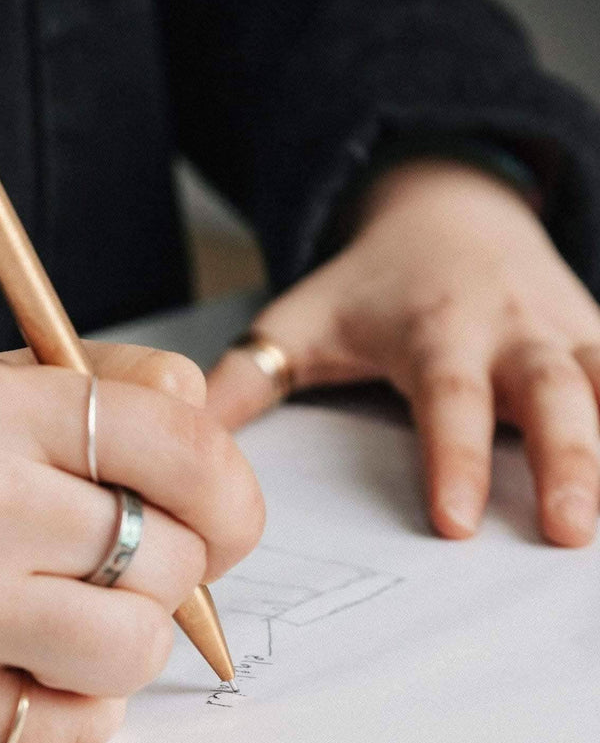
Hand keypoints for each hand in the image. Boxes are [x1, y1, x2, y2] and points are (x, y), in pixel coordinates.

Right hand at [0, 344, 262, 742]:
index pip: (180, 445)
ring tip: (74, 617)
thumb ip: (125, 389)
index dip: (233, 494)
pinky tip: (29, 665)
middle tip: (116, 563)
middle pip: (167, 561)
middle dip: (168, 569)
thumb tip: (219, 447)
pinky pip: (78, 731)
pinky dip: (80, 707)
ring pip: (132, 651)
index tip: (226, 520)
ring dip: (128, 643)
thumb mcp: (6, 388)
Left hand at [207, 157, 599, 546]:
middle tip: (568, 530)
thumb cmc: (367, 286)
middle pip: (550, 391)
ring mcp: (564, 327)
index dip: (454, 459)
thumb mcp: (298, 322)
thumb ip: (244, 381)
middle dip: (568, 458)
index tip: (457, 525)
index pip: (447, 399)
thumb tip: (183, 443)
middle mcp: (507, 327)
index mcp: (431, 329)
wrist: (445, 212)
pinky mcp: (596, 332)